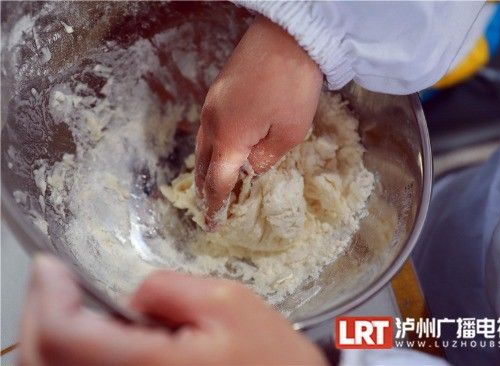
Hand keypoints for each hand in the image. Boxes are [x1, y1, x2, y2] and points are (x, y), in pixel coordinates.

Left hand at [18, 255, 326, 364]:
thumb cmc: (269, 358)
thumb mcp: (228, 303)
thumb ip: (167, 288)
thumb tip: (132, 295)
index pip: (61, 336)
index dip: (47, 295)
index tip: (53, 265)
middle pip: (44, 360)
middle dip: (40, 312)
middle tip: (53, 278)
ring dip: (50, 335)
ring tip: (67, 300)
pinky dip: (68, 355)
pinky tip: (91, 333)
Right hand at [195, 15, 321, 228]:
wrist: (287, 36)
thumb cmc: (292, 86)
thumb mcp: (290, 132)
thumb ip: (267, 157)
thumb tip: (251, 167)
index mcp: (229, 139)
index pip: (217, 182)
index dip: (215, 206)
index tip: (211, 225)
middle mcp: (213, 123)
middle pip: (202, 165)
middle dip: (204, 189)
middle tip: (207, 207)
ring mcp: (213, 104)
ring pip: (202, 145)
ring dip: (204, 168)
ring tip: (209, 183)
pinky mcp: (219, 91)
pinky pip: (209, 128)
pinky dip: (211, 147)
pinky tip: (219, 149)